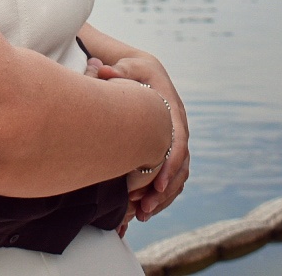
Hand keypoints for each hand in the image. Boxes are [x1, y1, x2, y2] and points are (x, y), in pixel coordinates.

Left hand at [88, 54, 189, 221]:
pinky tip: (142, 211)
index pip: (178, 143)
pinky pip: (170, 177)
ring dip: (162, 198)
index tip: (157, 185)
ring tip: (141, 215)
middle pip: (179, 166)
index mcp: (173, 111)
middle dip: (164, 190)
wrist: (143, 72)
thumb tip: (102, 70)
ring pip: (177, 176)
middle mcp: (179, 128)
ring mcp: (176, 140)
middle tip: (144, 208)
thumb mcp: (127, 67)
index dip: (169, 165)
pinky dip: (159, 195)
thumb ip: (117, 71)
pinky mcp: (169, 150)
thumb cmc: (133, 70)